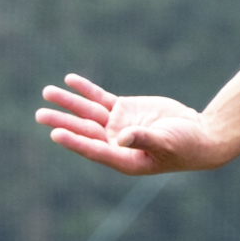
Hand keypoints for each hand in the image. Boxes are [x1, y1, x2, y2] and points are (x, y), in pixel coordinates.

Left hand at [38, 75, 223, 174]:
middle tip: (40, 115)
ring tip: (47, 92)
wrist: (199, 135)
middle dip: (62, 121)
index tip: (56, 134)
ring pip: (87, 112)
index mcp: (123, 159)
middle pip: (84, 130)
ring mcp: (118, 126)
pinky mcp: (124, 110)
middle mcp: (115, 143)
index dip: (75, 141)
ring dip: (68, 102)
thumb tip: (121, 138)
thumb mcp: (166, 143)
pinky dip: (86, 90)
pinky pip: (100, 99)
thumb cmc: (185, 146)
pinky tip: (69, 81)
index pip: (94, 149)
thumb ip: (143, 140)